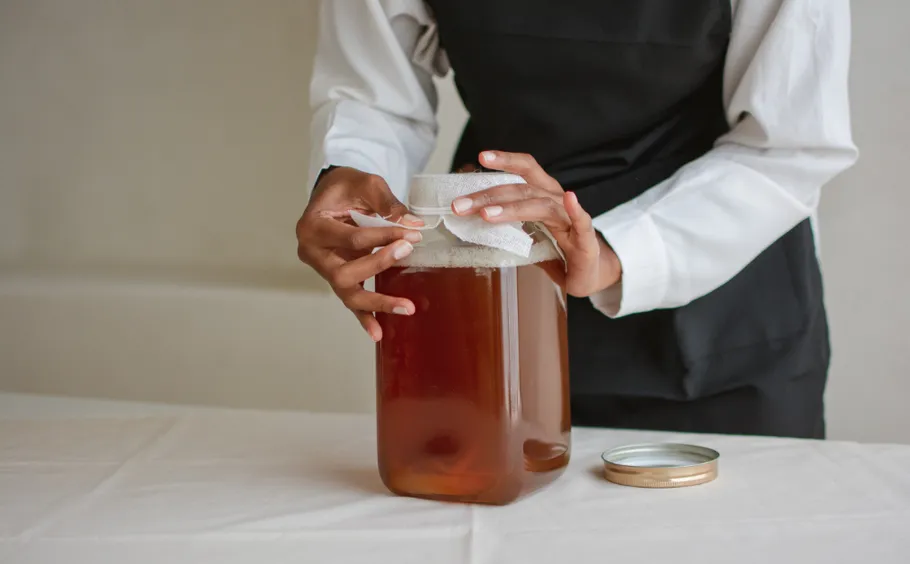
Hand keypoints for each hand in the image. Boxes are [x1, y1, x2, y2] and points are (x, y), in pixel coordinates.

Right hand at [296, 167, 422, 340]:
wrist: (333, 193)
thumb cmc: (346, 186)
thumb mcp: (366, 184)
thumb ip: (388, 204)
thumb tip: (413, 227)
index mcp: (312, 227)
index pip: (352, 238)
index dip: (383, 237)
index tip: (412, 235)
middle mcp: (312, 253)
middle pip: (344, 272)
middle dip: (378, 264)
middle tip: (407, 252)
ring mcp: (323, 269)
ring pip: (347, 293)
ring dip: (377, 301)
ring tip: (406, 307)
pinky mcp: (336, 278)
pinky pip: (350, 301)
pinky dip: (364, 317)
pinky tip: (378, 333)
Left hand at [451, 151, 621, 296]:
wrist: (591, 273)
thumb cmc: (558, 252)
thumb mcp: (527, 237)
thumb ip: (506, 226)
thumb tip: (472, 216)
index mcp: (543, 196)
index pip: (525, 171)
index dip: (505, 161)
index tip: (481, 156)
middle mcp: (557, 201)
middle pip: (523, 188)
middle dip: (489, 195)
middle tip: (460, 205)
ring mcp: (571, 220)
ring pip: (541, 205)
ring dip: (512, 208)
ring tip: (487, 214)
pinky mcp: (586, 242)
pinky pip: (582, 222)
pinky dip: (577, 210)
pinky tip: (571, 198)